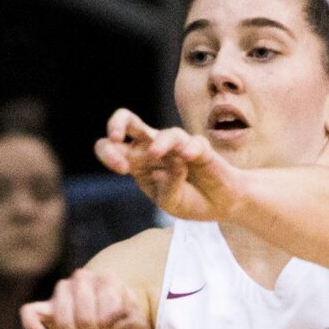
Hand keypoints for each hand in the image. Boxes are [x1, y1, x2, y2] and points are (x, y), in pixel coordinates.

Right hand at [19, 267, 150, 328]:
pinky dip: (33, 326)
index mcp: (107, 278)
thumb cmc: (120, 323)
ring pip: (63, 321)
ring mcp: (61, 290)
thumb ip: (135, 325)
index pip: (105, 312)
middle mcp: (82, 278)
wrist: (102, 327)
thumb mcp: (133, 326)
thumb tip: (131, 327)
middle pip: (84, 319)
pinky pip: (30, 313)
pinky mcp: (43, 305)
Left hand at [92, 108, 236, 222]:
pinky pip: (194, 143)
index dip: (110, 153)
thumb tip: (173, 162)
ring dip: (159, 142)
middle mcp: (153, 148)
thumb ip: (166, 187)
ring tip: (155, 153)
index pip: (112, 147)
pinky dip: (190, 148)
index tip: (122, 169)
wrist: (219, 205)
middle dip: (117, 123)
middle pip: (129, 123)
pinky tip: (187, 156)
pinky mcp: (200, 148)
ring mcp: (177, 147)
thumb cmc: (189, 200)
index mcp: (137, 162)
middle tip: (115, 137)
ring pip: (165, 133)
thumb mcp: (170, 203)